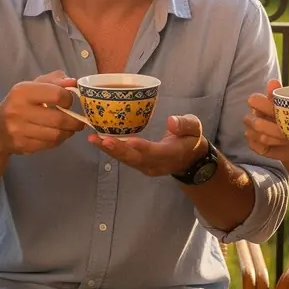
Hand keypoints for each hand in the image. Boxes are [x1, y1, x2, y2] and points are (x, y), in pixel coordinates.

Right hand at [0, 70, 84, 154]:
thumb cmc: (19, 103)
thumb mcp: (32, 86)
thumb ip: (54, 81)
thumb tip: (73, 81)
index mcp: (22, 91)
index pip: (56, 94)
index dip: (69, 98)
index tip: (69, 101)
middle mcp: (18, 110)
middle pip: (59, 118)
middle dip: (74, 121)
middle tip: (80, 121)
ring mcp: (19, 130)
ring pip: (56, 134)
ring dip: (68, 132)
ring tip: (71, 128)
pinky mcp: (23, 145)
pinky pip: (49, 144)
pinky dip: (58, 140)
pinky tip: (58, 135)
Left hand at [87, 113, 205, 177]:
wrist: (190, 159)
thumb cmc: (191, 139)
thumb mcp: (195, 128)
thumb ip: (185, 125)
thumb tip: (171, 122)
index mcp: (171, 154)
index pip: (155, 152)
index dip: (142, 148)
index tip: (129, 141)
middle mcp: (156, 164)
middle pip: (135, 158)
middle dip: (118, 150)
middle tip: (100, 139)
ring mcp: (146, 167)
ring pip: (126, 160)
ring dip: (109, 150)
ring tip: (93, 139)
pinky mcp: (139, 164)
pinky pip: (124, 159)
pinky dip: (111, 151)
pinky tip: (98, 141)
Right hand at [244, 78, 288, 162]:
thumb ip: (279, 96)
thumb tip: (272, 81)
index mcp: (260, 105)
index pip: (253, 100)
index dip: (263, 105)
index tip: (277, 111)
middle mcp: (253, 117)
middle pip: (254, 121)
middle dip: (273, 127)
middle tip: (288, 130)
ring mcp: (251, 131)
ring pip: (258, 134)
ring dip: (275, 138)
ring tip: (288, 138)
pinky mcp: (253, 145)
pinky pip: (258, 145)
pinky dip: (271, 146)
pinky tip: (280, 144)